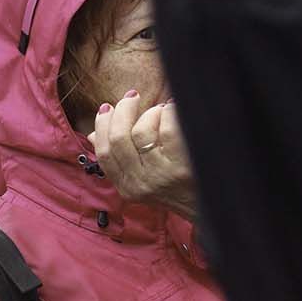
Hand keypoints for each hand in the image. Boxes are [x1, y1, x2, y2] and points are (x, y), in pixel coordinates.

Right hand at [91, 93, 196, 222]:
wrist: (208, 203)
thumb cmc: (174, 184)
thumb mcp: (141, 178)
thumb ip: (118, 157)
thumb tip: (93, 135)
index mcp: (126, 186)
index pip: (103, 152)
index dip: (102, 125)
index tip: (107, 107)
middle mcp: (140, 184)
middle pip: (119, 138)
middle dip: (123, 111)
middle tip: (132, 97)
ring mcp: (161, 176)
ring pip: (142, 131)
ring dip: (151, 113)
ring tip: (161, 111)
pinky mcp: (181, 166)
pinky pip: (167, 130)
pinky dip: (169, 114)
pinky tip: (174, 114)